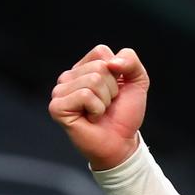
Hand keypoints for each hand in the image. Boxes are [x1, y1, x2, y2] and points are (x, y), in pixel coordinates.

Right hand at [48, 45, 148, 170]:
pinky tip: (92, 118)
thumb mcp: (137, 82)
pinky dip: (97, 109)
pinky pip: (85, 96)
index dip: (118, 72)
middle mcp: (69, 76)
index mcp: (84, 67)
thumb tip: (112, 62)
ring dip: (105, 101)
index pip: (101, 51)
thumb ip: (131, 61)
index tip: (116, 90)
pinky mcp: (57, 106)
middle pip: (100, 67)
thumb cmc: (125, 114)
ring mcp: (60, 91)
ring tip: (99, 112)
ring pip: (93, 81)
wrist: (121, 142)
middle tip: (107, 104)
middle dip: (113, 89)